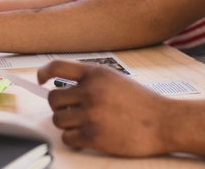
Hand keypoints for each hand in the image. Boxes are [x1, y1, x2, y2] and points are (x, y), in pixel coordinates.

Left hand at [37, 60, 170, 156]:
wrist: (164, 122)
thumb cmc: (141, 102)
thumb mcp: (116, 79)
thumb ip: (91, 81)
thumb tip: (62, 89)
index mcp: (96, 73)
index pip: (57, 67)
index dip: (43, 73)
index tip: (40, 80)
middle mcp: (90, 91)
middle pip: (54, 99)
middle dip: (60, 106)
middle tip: (72, 111)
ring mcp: (91, 115)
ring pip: (58, 119)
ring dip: (67, 124)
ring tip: (83, 124)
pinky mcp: (94, 136)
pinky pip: (67, 138)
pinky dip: (73, 139)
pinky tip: (86, 136)